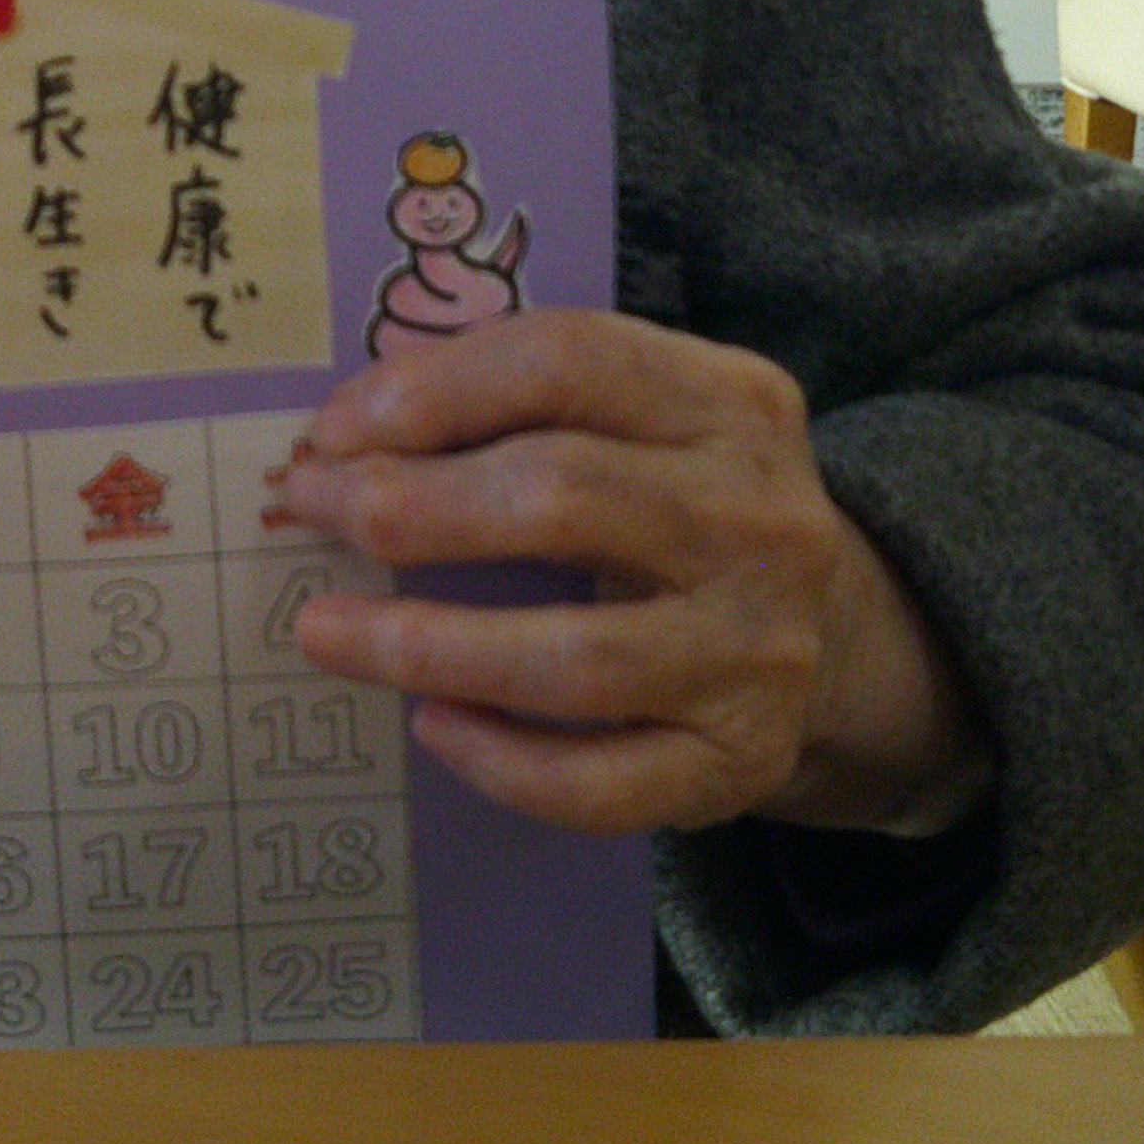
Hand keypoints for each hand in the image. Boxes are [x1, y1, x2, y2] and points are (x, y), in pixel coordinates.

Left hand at [266, 312, 987, 839]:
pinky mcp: (739, 760)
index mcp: (730, 402)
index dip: (434, 390)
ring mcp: (758, 649)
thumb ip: (519, 399)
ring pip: (573, 656)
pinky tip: (429, 724)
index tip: (330, 429)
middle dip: (408, 506)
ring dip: (425, 644)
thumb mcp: (642, 416)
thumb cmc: (681, 501)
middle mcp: (760, 519)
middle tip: (305, 513)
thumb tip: (343, 435)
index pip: (569, 360)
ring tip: (321, 632)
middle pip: (561, 497)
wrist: (838, 629)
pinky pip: (600, 783)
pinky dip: (499, 759)